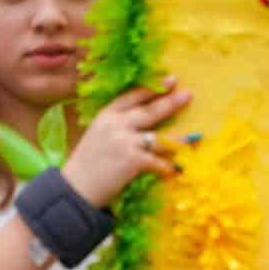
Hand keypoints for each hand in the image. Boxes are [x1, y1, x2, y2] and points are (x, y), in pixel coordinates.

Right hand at [62, 77, 192, 208]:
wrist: (74, 189)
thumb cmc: (87, 165)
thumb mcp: (98, 136)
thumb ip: (117, 127)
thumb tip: (143, 126)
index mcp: (106, 115)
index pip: (132, 96)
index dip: (152, 88)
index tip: (169, 81)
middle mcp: (116, 124)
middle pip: (150, 110)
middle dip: (171, 102)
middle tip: (188, 94)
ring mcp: (125, 141)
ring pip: (160, 137)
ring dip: (179, 140)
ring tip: (194, 138)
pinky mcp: (133, 160)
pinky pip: (159, 162)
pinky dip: (168, 168)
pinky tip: (176, 171)